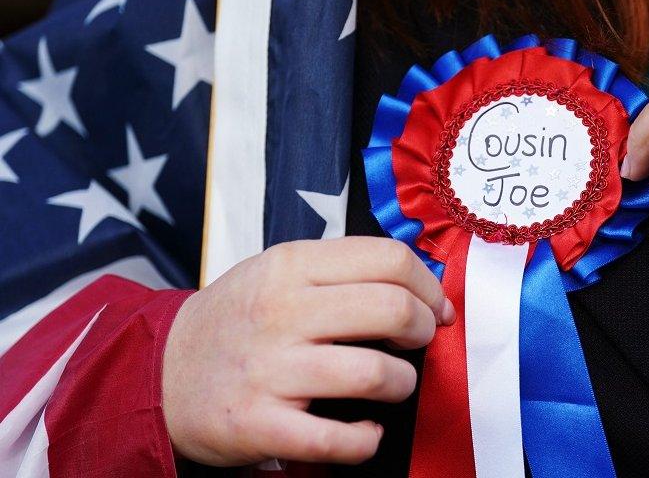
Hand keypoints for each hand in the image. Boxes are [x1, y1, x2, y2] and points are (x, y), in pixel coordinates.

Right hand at [162, 237, 454, 465]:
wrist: (161, 372)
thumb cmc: (238, 320)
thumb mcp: (277, 270)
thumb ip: (341, 270)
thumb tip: (421, 285)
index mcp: (291, 266)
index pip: (388, 259)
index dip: (429, 285)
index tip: (436, 307)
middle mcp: (281, 312)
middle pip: (392, 310)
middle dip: (423, 329)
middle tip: (418, 341)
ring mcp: (269, 370)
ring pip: (375, 373)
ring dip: (401, 383)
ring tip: (391, 384)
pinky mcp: (258, 424)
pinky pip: (337, 439)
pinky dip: (366, 440)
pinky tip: (365, 431)